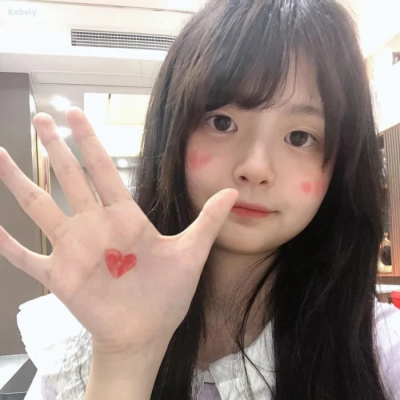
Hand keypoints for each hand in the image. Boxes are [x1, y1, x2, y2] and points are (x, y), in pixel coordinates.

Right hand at [0, 107, 237, 353]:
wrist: (148, 331)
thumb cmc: (168, 293)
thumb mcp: (192, 252)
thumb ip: (209, 220)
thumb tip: (234, 190)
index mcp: (125, 217)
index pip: (105, 170)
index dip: (90, 142)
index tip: (75, 114)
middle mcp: (97, 226)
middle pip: (71, 178)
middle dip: (55, 148)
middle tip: (40, 117)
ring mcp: (75, 250)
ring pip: (42, 208)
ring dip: (20, 182)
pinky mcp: (60, 277)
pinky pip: (27, 258)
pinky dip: (8, 245)